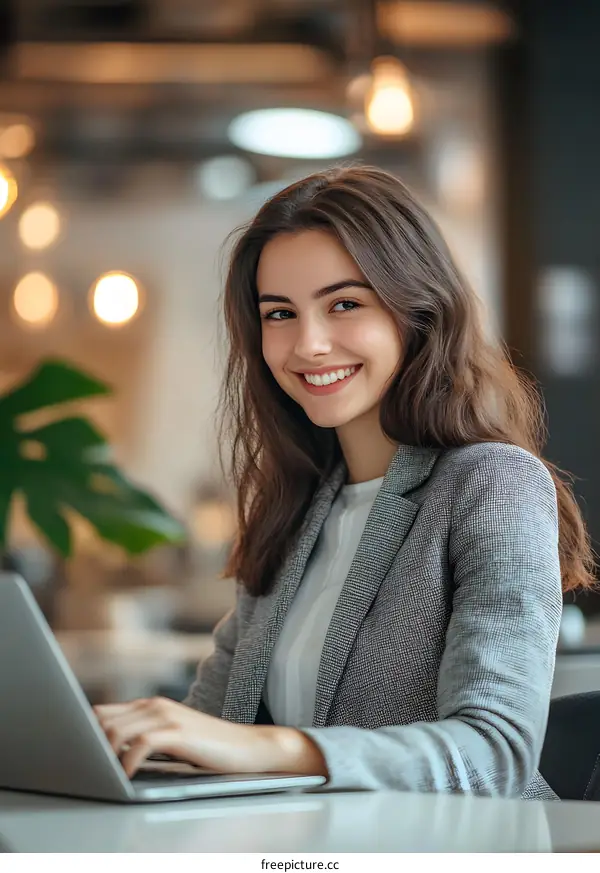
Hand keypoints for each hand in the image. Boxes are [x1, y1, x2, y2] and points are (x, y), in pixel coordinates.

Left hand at [93, 697, 327, 779]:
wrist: (248, 747)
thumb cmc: (209, 747)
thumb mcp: (172, 738)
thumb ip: (144, 737)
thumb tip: (109, 755)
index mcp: (150, 705)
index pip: (102, 713)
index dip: (83, 732)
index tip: (73, 755)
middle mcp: (154, 704)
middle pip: (103, 721)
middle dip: (88, 746)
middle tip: (81, 770)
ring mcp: (166, 715)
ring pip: (117, 731)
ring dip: (104, 755)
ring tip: (100, 775)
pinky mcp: (178, 731)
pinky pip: (141, 743)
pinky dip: (127, 761)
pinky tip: (126, 776)